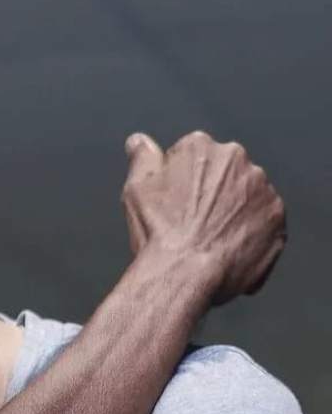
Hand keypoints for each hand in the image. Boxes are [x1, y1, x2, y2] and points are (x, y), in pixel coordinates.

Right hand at [121, 131, 285, 304]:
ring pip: (245, 197)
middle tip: (190, 224)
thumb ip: (142, 157)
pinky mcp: (277, 218)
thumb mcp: (136, 188)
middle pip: (222, 174)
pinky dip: (249, 235)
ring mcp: (262, 189)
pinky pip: (263, 224)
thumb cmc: (158, 230)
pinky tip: (226, 252)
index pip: (190, 157)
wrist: (185, 272)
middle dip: (210, 194)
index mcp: (200, 147)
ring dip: (232, 213)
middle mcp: (237, 160)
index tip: (172, 205)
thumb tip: (139, 140)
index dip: (178, 184)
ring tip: (209, 241)